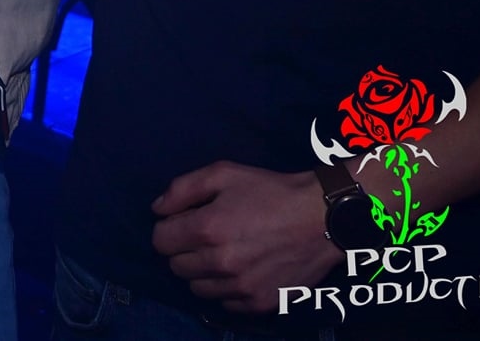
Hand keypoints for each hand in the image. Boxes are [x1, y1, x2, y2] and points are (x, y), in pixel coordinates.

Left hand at [150, 162, 338, 313]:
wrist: (321, 218)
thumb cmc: (270, 192)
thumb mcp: (223, 174)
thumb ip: (182, 189)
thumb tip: (157, 210)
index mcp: (207, 229)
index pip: (160, 241)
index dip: (168, 230)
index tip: (183, 223)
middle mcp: (220, 263)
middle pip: (176, 267)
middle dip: (183, 250)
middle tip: (204, 237)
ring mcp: (240, 287)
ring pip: (197, 288)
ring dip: (202, 272)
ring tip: (222, 254)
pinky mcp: (260, 303)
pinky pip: (224, 304)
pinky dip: (226, 290)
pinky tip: (240, 270)